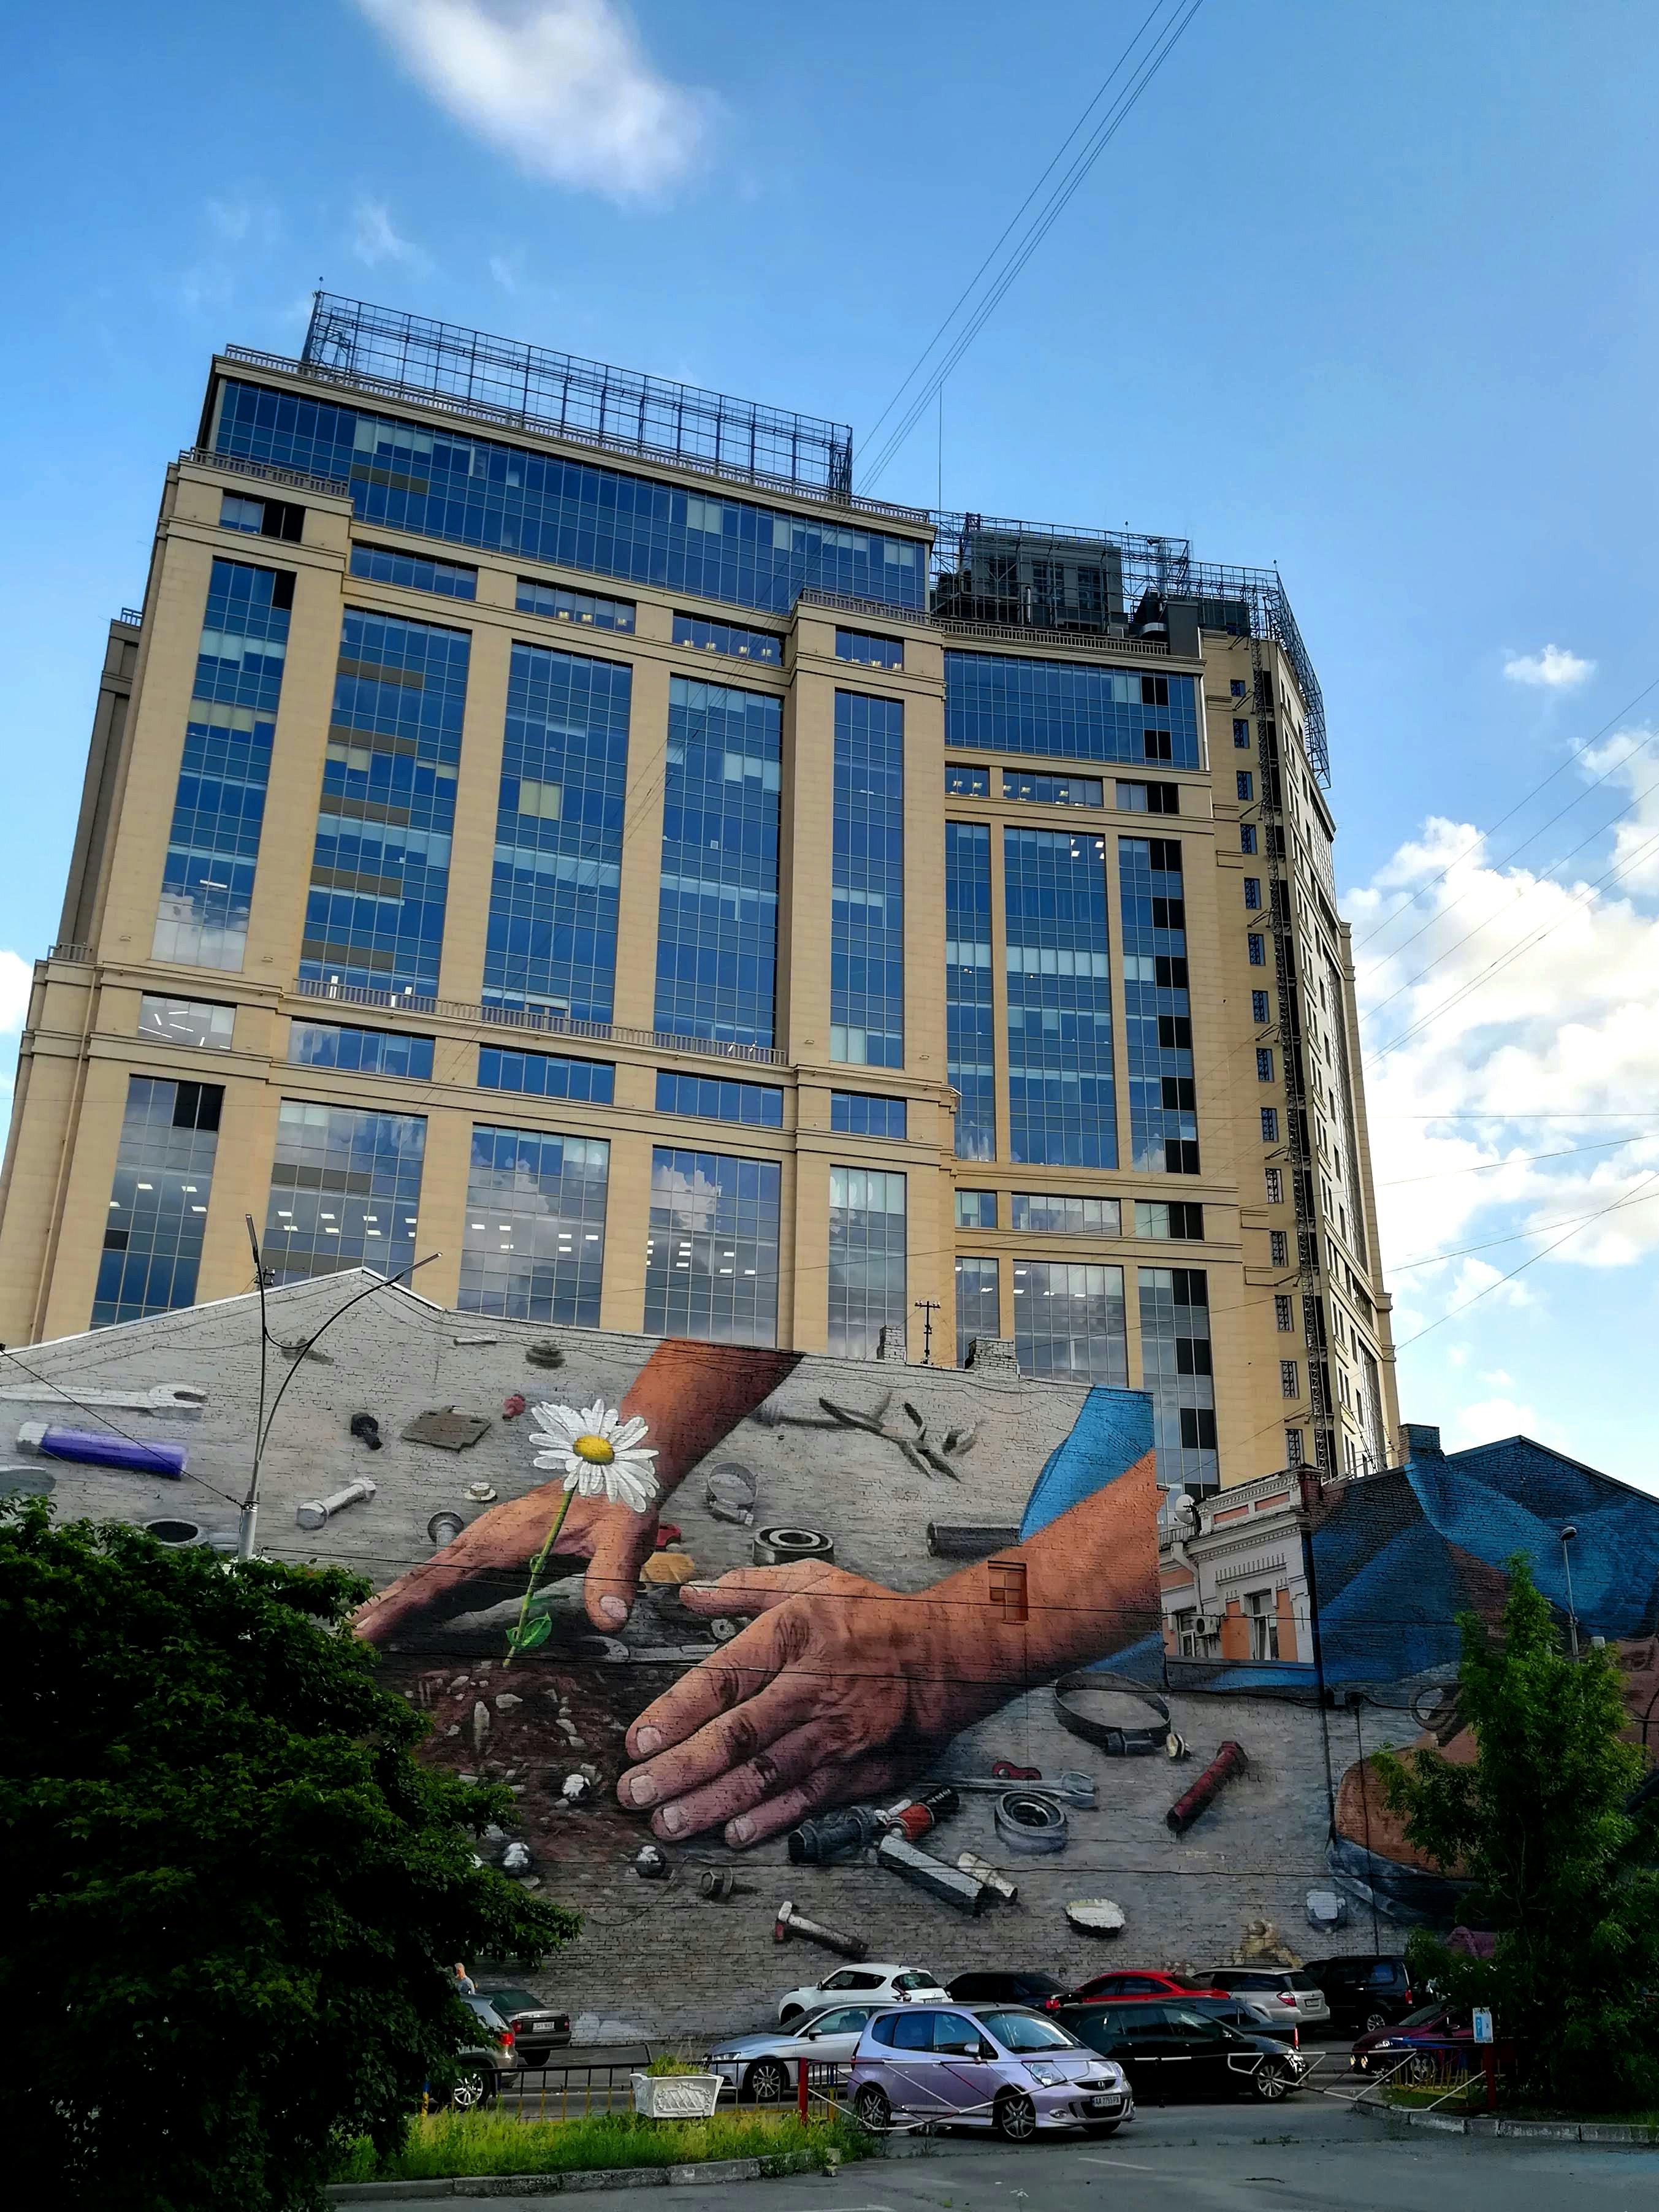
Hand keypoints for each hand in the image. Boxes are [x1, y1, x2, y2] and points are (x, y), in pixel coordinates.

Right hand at [353, 1340, 801, 1646]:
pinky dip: (429, 1590)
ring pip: (439, 1571)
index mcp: (510, 1535)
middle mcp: (492, 1535)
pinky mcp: (503, 1544)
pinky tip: (415, 1610)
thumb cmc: (623, 1495)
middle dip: (388, 1604)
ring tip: (364, 1629)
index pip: (446, 1575)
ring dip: (402, 1598)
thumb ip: (613, 1575)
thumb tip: (608, 1620)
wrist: (626, 1459)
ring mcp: (495, 1538)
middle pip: (430, 1573)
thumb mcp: (625, 1534)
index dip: (406, 1604)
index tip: (368, 1627)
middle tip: (347, 1637)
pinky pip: (458, 1570)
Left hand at [615, 1564, 1004, 1846]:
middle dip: (682, 1770)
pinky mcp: (861, 1768)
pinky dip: (771, 1820)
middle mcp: (814, 1687)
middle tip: (637, 1794)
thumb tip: (690, 1593)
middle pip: (739, 1736)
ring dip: (714, 1803)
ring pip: (768, 1776)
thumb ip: (746, 1589)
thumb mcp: (812, 1582)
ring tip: (671, 1823)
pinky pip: (808, 1800)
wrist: (952, 1653)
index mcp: (796, 1634)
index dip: (677, 1712)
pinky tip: (735, 1833)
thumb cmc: (878, 1618)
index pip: (725, 1678)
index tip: (639, 1740)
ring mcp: (838, 1734)